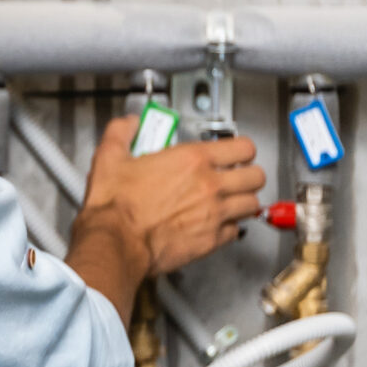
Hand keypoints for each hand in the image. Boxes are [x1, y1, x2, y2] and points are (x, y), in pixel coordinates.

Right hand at [64, 118, 265, 322]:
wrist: (116, 242)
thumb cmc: (115, 206)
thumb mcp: (110, 158)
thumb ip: (121, 133)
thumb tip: (129, 124)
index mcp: (192, 160)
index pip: (243, 148)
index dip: (243, 150)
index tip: (237, 154)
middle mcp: (210, 185)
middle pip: (256, 176)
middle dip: (249, 176)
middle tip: (238, 177)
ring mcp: (214, 214)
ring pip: (252, 205)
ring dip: (244, 202)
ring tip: (232, 202)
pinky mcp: (211, 241)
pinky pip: (236, 231)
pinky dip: (230, 228)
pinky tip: (217, 225)